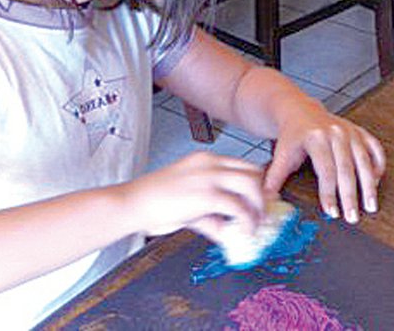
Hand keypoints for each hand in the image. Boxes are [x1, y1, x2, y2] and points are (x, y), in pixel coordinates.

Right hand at [126, 152, 266, 242]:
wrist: (132, 203)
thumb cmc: (152, 202)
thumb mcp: (186, 202)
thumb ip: (209, 215)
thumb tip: (226, 232)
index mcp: (204, 160)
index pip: (241, 164)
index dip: (255, 183)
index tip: (259, 200)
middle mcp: (210, 163)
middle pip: (252, 171)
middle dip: (262, 193)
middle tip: (262, 213)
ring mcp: (209, 177)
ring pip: (251, 185)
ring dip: (258, 207)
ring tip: (254, 224)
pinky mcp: (207, 195)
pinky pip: (239, 207)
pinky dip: (246, 222)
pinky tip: (243, 232)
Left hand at [264, 100, 384, 223]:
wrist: (299, 111)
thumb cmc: (291, 136)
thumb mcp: (281, 154)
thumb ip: (275, 177)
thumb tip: (267, 198)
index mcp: (315, 138)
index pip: (326, 170)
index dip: (329, 193)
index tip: (332, 212)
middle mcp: (336, 133)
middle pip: (347, 169)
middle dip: (350, 196)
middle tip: (352, 217)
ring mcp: (350, 131)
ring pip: (364, 161)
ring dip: (369, 185)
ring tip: (370, 206)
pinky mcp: (359, 131)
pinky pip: (374, 148)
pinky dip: (378, 165)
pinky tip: (376, 182)